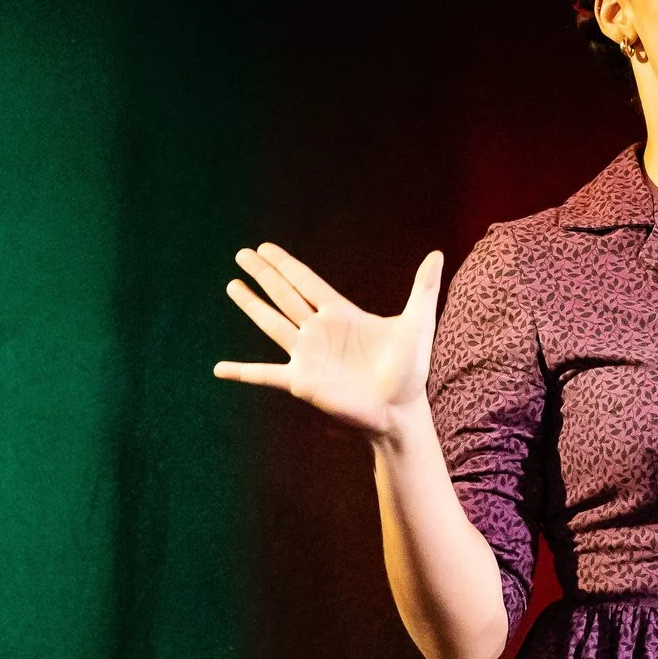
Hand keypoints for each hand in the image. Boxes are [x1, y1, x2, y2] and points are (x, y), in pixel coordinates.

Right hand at [215, 244, 442, 437]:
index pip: (306, 282)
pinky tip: (219, 369)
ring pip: (271, 323)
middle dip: (264, 275)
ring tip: (232, 286)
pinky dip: (241, 372)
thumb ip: (423, 288)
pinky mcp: (300, 380)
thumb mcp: (417, 323)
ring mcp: (307, 355)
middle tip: (242, 254)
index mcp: (342, 314)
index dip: (286, 264)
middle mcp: (320, 331)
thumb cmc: (410, 370)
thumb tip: (438, 253)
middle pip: (284, 295)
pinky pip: (264, 374)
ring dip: (251, 305)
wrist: (400, 410)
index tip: (266, 248)